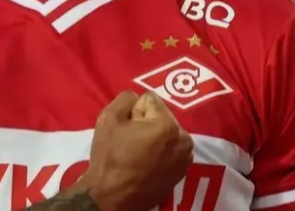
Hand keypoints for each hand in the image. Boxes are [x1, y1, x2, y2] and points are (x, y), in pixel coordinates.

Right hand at [77, 91, 193, 210]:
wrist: (111, 197)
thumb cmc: (109, 157)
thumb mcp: (108, 118)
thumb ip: (126, 98)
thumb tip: (136, 99)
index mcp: (167, 124)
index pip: (149, 100)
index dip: (133, 112)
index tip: (126, 129)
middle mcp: (183, 139)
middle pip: (162, 116)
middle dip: (147, 123)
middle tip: (131, 141)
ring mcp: (186, 158)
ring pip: (168, 132)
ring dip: (156, 137)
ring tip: (138, 153)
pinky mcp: (183, 171)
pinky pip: (172, 149)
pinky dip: (162, 151)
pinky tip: (147, 163)